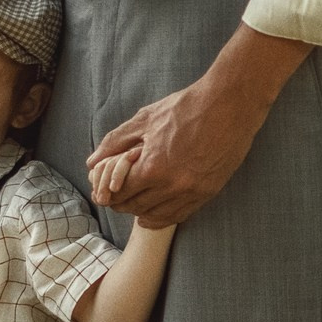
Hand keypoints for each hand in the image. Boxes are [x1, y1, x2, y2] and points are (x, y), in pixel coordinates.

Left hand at [86, 24, 309, 225]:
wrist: (230, 105)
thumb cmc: (186, 107)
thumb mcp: (145, 119)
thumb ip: (115, 141)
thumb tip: (91, 162)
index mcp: (153, 167)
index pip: (119, 194)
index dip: (107, 192)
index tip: (105, 188)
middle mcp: (173, 186)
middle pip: (135, 207)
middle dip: (121, 202)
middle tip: (117, 194)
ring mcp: (192, 192)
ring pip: (156, 216)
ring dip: (141, 210)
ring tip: (136, 200)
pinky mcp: (208, 193)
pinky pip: (179, 216)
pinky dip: (163, 215)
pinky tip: (155, 210)